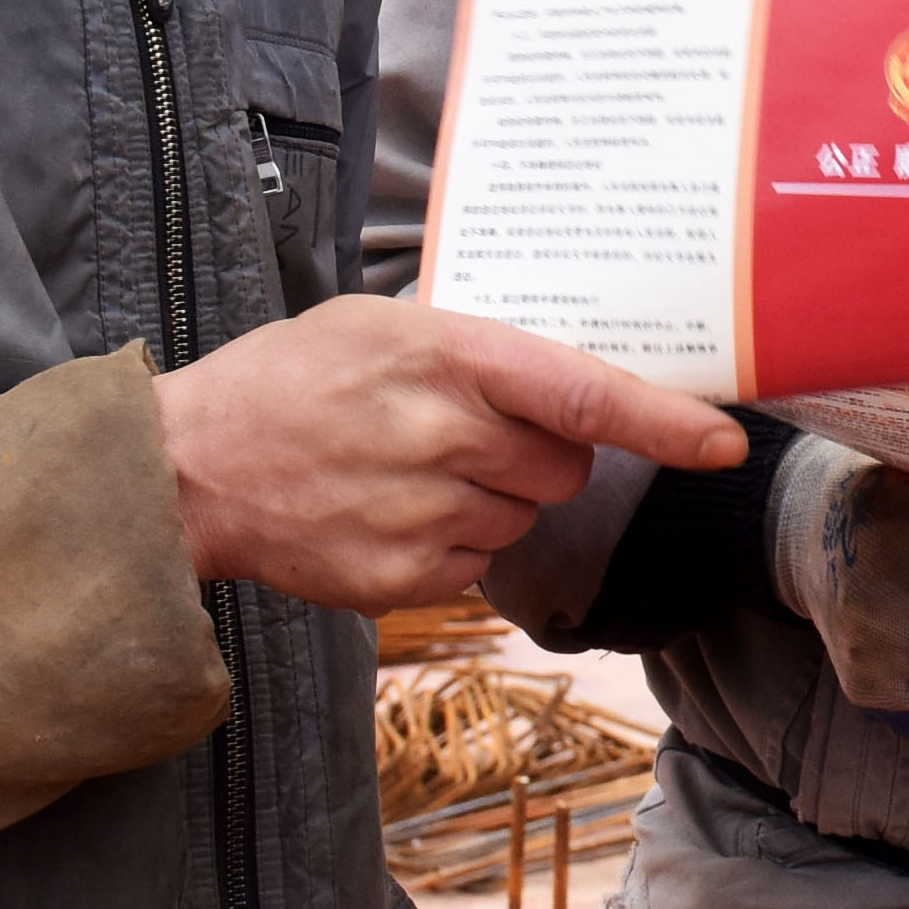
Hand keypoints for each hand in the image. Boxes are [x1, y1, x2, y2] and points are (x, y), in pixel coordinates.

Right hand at [156, 300, 748, 613]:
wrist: (186, 469)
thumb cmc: (288, 382)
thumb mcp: (381, 327)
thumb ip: (476, 353)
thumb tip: (572, 388)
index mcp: (445, 358)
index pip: (584, 394)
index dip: (662, 422)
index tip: (722, 442)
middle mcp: (443, 437)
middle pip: (563, 468)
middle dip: (537, 456)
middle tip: (460, 434)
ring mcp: (422, 516)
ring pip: (521, 519)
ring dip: (488, 500)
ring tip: (404, 471)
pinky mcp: (401, 581)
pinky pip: (475, 568)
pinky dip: (448, 546)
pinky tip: (386, 514)